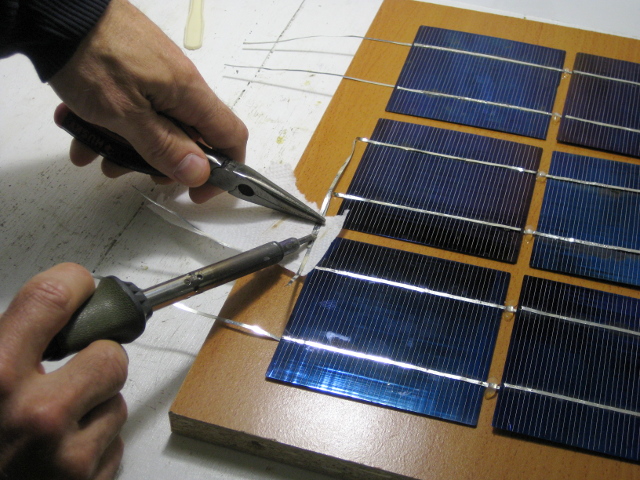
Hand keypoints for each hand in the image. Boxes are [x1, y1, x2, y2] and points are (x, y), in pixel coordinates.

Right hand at [0, 264, 128, 479]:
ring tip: (53, 426)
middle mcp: (36, 416)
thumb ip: (7, 344)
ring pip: (116, 403)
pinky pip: (114, 443)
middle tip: (67, 375)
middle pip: (109, 355)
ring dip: (93, 409)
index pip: (50, 298)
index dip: (70, 283)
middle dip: (95, 362)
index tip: (78, 286)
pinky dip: (93, 444)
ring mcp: (68, 456)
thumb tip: (46, 311)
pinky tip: (59, 453)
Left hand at [49, 0, 247, 203]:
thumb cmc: (91, 59)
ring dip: (129, 147)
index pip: (230, 136)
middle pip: (189, 135)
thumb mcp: (125, 114)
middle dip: (164, 162)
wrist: (53, 10)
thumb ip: (164, 146)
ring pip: (156, 124)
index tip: (197, 192)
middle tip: (138, 174)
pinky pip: (133, 107)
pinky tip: (81, 132)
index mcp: (188, 93)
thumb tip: (201, 173)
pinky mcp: (133, 68)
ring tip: (97, 155)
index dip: (223, 170)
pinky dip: (112, 124)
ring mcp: (155, 75)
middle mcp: (179, 84)